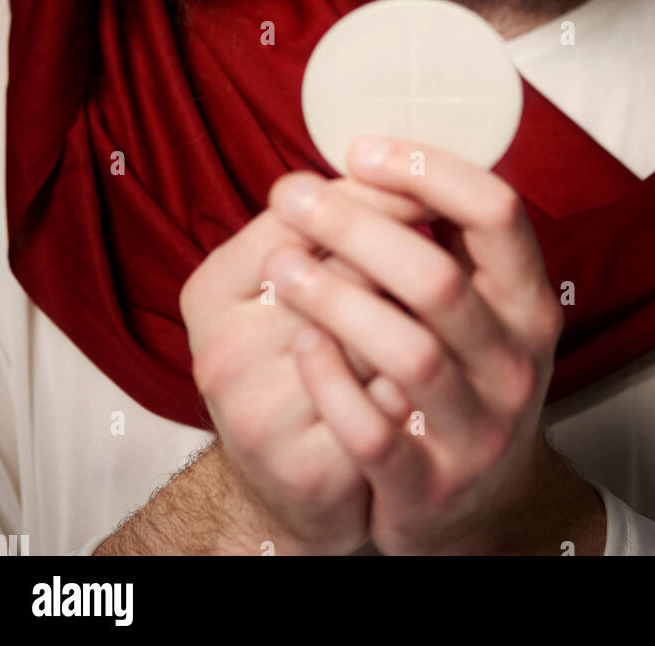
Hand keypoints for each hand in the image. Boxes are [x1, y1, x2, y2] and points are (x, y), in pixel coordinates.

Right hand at [179, 173, 433, 554]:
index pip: (299, 216)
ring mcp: (262, 418)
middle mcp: (223, 352)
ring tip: (443, 314)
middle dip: (404, 256)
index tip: (422, 188)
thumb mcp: (279, 283)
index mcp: (210, 291)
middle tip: (444, 247)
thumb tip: (403, 169)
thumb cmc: (293, 361)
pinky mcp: (309, 473)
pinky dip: (420, 384)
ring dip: (421, 319)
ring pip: (377, 336)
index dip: (373, 195)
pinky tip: (436, 376)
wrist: (287, 485)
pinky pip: (390, 406)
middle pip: (346, 271)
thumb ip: (323, 225)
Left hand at [267, 136, 570, 555]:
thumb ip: (446, 237)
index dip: (428, 171)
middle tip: (292, 197)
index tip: (360, 150)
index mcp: (528, 301)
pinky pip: (377, 434)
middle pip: (438, 279)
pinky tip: (300, 342)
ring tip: (279, 265)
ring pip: (409, 353)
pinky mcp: (431, 487)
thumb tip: (380, 151)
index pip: (497, 212)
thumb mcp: (481, 306)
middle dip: (356, 227)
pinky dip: (333, 384)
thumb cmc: (461, 375)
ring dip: (336, 299)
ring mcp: (478, 430)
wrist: (470, 506)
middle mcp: (514, 364)